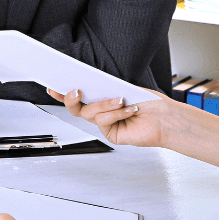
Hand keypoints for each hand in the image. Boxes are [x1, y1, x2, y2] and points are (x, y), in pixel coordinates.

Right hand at [47, 87, 179, 147]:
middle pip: (76, 108)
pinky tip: (129, 109)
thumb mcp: (122, 89)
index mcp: (101, 99)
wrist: (166, 118)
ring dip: (105, 105)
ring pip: (90, 114)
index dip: (63, 93)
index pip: (78, 96)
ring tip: (120, 99)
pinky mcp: (111, 134)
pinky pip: (104, 122)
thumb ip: (104, 89)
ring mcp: (105, 124)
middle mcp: (100, 112)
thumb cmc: (148, 102)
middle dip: (71, 99)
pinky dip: (116, 113)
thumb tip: (87, 85)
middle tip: (75, 90)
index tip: (52, 86)